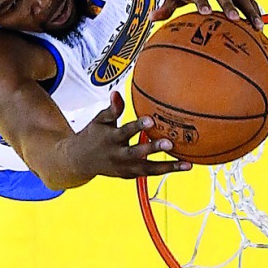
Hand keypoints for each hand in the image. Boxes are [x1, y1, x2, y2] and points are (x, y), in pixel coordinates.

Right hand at [63, 92, 192, 179]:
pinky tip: (183, 165)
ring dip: (167, 167)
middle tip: (169, 143)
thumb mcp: (100, 121)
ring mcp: (124, 168)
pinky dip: (165, 170)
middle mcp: (118, 155)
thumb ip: (112, 109)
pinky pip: (150, 173)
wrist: (81, 161)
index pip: (125, 131)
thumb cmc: (94, 136)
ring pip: (147, 169)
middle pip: (137, 153)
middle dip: (153, 149)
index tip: (150, 120)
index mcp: (110, 139)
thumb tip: (117, 93)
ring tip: (186, 164)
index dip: (137, 126)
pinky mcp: (130, 175)